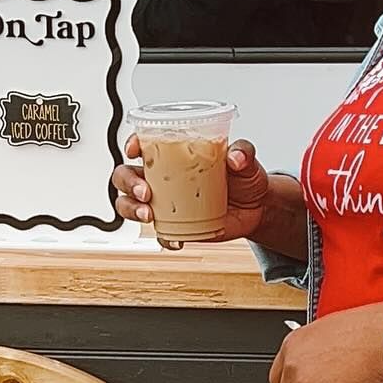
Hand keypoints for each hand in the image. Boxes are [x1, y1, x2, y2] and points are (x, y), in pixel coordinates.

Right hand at [112, 137, 270, 241]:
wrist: (257, 208)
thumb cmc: (245, 178)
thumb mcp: (247, 159)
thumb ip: (243, 151)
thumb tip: (236, 158)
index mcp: (173, 154)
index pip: (143, 144)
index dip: (132, 144)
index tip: (134, 150)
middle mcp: (162, 177)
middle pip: (126, 176)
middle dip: (128, 184)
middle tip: (145, 193)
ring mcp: (165, 202)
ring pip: (130, 204)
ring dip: (132, 209)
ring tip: (149, 215)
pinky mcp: (174, 225)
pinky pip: (159, 233)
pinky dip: (163, 238)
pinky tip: (175, 239)